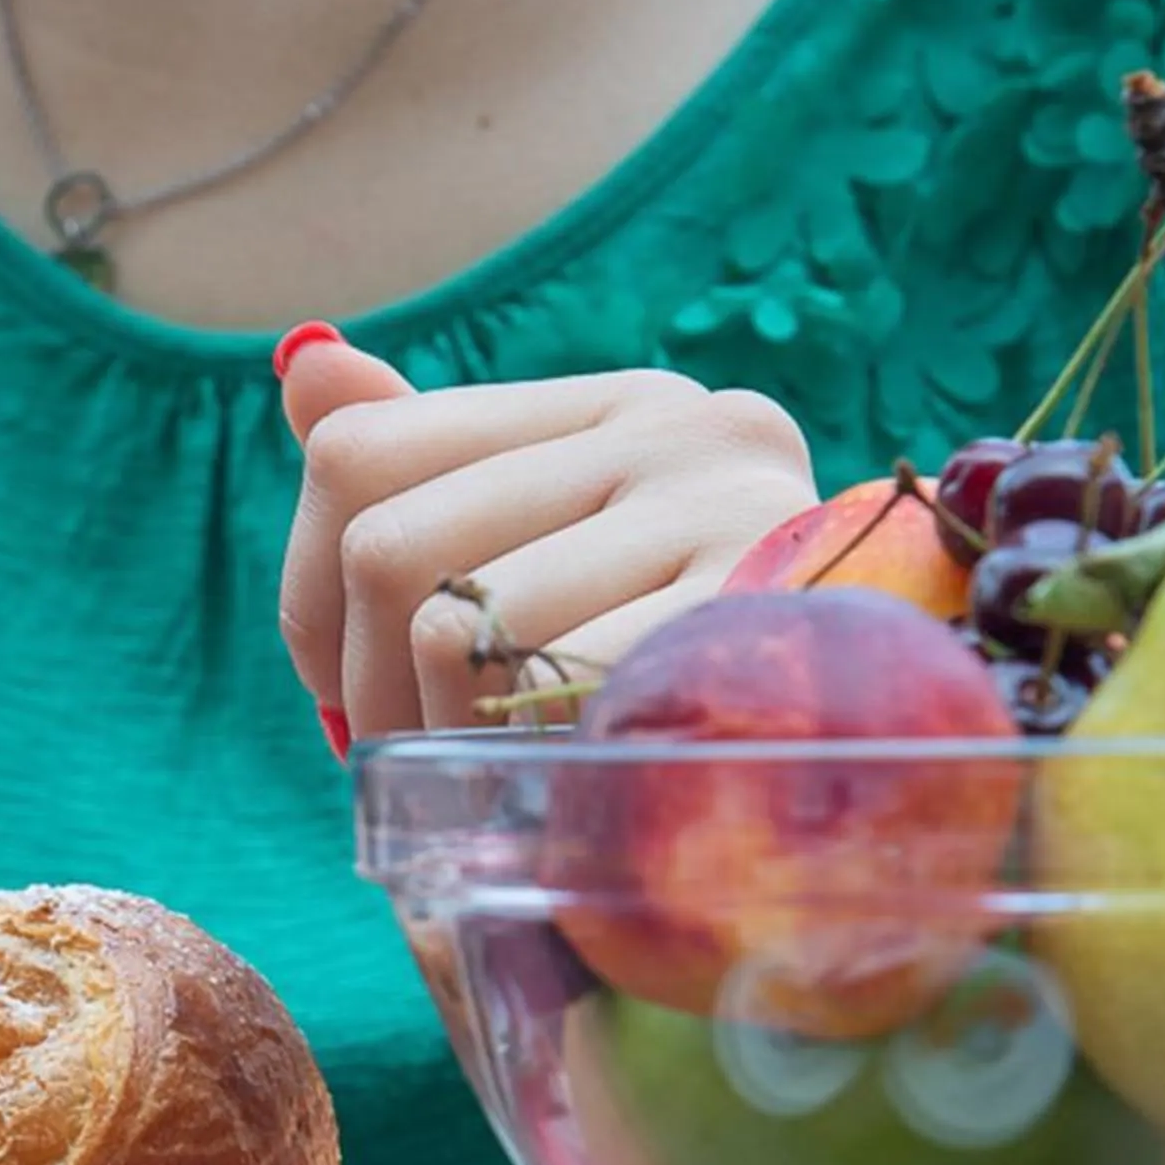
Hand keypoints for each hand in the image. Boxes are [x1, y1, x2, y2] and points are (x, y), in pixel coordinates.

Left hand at [273, 328, 817, 748]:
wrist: (859, 799)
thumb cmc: (681, 704)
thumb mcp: (552, 585)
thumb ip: (425, 485)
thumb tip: (305, 365)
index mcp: (619, 408)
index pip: (357, 455)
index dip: (313, 603)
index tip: (355, 693)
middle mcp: (683, 429)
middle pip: (386, 546)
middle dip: (365, 693)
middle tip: (413, 774)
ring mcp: (735, 510)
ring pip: (452, 627)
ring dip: (440, 746)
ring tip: (496, 790)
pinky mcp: (760, 614)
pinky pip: (548, 686)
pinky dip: (518, 762)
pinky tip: (561, 791)